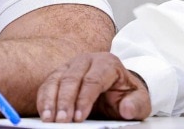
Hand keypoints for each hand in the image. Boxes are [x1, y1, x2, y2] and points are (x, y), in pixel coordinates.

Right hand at [37, 53, 151, 121]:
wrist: (117, 88)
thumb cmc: (126, 94)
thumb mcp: (139, 101)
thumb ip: (136, 104)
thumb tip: (126, 109)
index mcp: (108, 63)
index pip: (94, 79)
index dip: (85, 99)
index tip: (79, 118)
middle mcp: (87, 60)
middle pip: (72, 78)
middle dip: (65, 101)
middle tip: (62, 122)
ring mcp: (71, 66)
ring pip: (56, 79)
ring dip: (50, 100)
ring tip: (49, 119)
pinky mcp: (60, 74)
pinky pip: (48, 84)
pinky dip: (44, 99)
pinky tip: (44, 114)